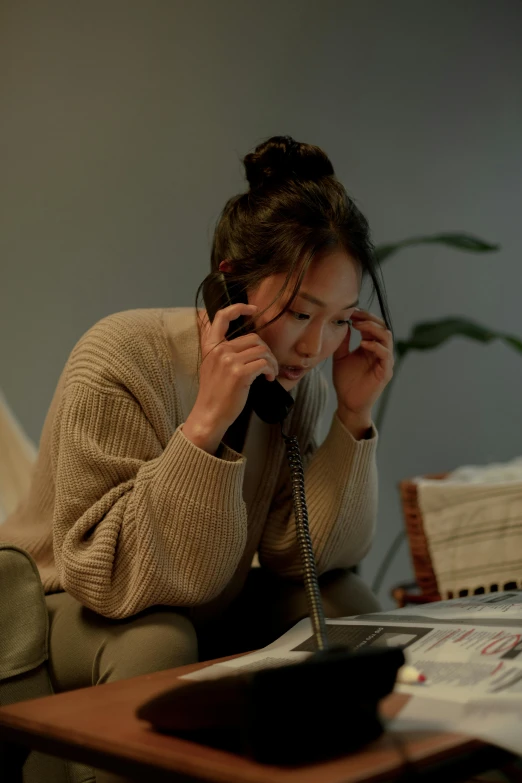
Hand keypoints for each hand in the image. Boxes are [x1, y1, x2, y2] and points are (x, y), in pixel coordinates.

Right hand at [183, 303, 278, 452]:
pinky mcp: (239, 374)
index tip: (253, 309)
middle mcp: (219, 350)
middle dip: (266, 351)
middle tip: (268, 365)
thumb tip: (235, 339)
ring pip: (262, 350)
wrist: (209, 414)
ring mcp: (229, 361)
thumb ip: (219, 349)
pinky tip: (268, 379)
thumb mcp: (210, 365)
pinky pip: (264, 364)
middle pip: (254, 338)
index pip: (222, 316)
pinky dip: (271, 371)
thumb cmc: (213, 393)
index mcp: (211, 346)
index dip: (239, 308)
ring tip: (270, 373)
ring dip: (271, 362)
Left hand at [332, 309, 393, 426]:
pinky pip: (385, 355)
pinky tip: (363, 344)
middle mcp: (380, 351)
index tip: (350, 311)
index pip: (373, 325)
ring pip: (387, 337)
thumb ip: (343, 342)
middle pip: (382, 327)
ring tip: (358, 326)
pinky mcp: (385, 372)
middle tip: (354, 315)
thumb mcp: (340, 357)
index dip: (363, 317)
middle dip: (369, 319)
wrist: (348, 402)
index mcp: (371, 346)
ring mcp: (385, 361)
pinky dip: (376, 347)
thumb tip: (342, 323)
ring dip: (373, 329)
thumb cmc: (346, 381)